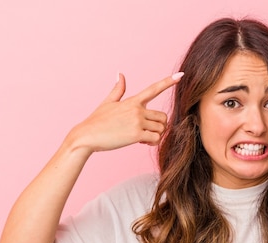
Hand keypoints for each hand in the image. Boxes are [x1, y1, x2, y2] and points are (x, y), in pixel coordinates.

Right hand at [66, 72, 182, 152]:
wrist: (86, 135)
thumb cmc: (97, 121)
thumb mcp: (108, 102)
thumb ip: (118, 89)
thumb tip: (120, 74)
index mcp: (132, 101)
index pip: (154, 89)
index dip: (168, 82)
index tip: (181, 75)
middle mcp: (137, 109)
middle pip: (163, 117)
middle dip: (158, 126)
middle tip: (147, 132)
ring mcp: (137, 121)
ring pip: (161, 128)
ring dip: (155, 135)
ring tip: (142, 137)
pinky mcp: (136, 134)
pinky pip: (156, 138)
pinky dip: (152, 143)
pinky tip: (142, 142)